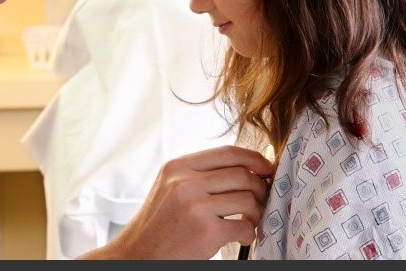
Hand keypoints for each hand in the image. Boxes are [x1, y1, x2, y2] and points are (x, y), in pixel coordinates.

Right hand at [78, 145, 273, 259]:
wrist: (139, 253)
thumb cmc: (159, 224)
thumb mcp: (170, 188)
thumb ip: (200, 175)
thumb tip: (246, 170)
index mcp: (177, 167)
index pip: (227, 152)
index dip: (253, 159)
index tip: (266, 168)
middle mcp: (185, 181)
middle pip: (242, 175)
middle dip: (260, 188)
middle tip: (262, 199)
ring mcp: (196, 205)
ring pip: (248, 199)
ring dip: (257, 212)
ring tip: (250, 220)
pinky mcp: (206, 230)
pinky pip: (244, 226)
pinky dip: (249, 233)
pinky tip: (240, 236)